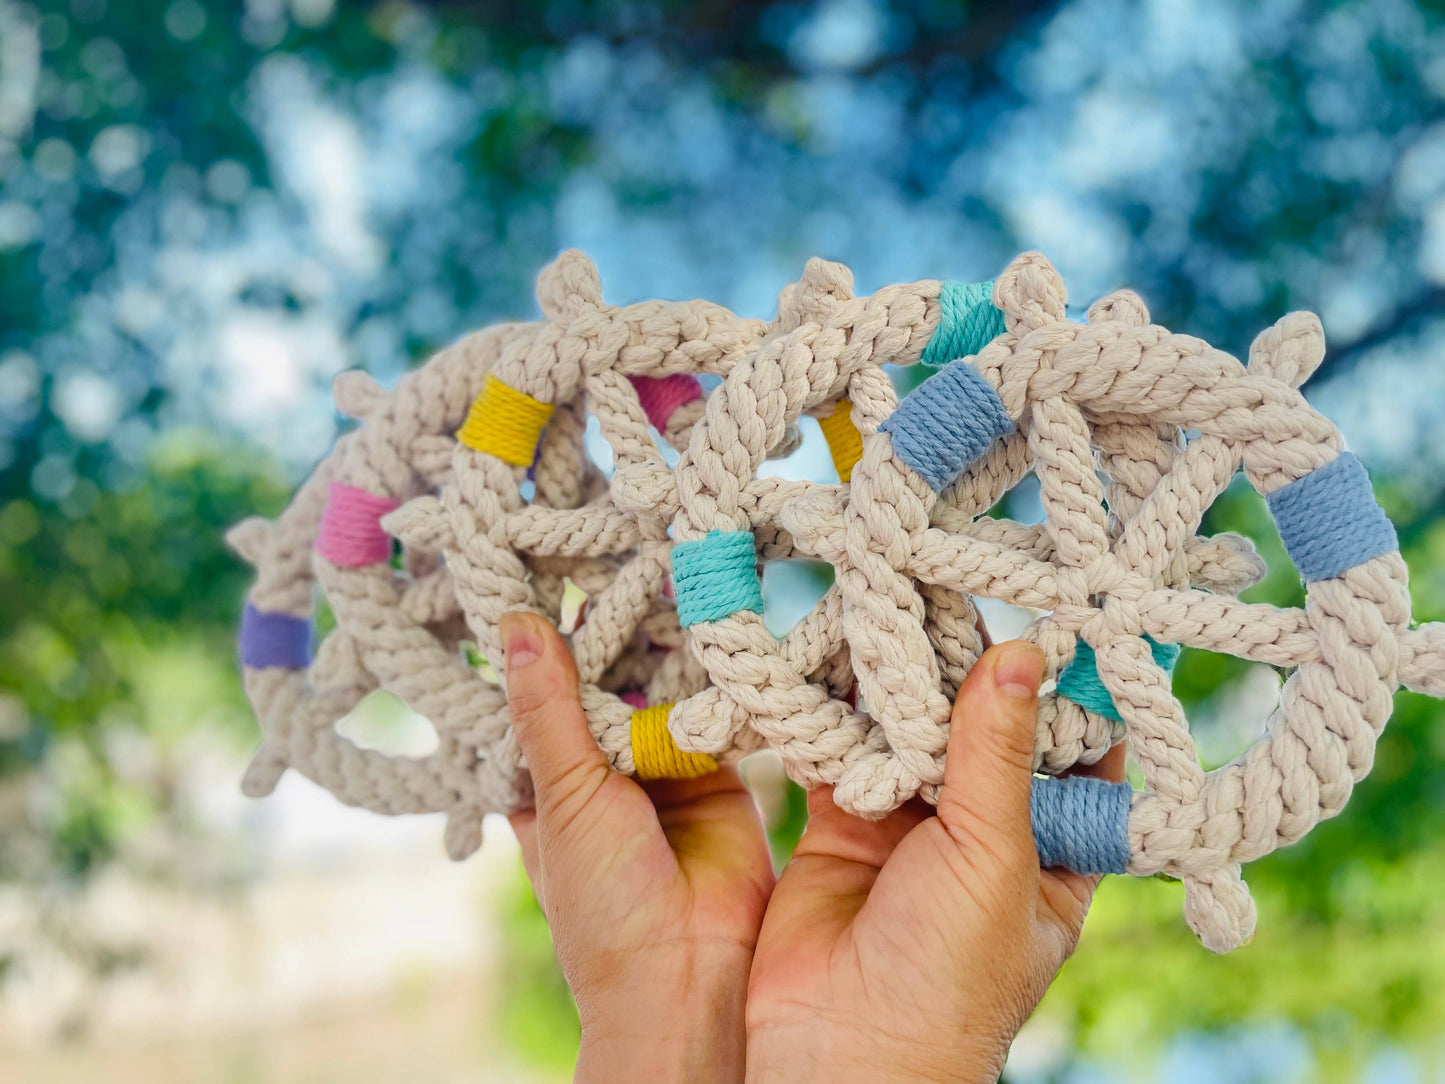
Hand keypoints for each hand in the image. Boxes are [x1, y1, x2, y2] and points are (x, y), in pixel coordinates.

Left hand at [499, 611, 774, 1082]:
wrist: (690, 973)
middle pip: (608, 686)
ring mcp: (663, 771)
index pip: (545, 695)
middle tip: (619, 558)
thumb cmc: (604, 901)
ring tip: (670, 572)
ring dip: (666, 652)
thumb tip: (519, 624)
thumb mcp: (564, 797)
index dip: (547, 645)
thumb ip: (550, 711)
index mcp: (549, 781)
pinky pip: (714, 716)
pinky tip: (716, 624)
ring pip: (660, 694)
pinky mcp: (719, 776)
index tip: (549, 574)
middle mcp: (604, 770)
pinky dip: (715, 683)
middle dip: (615, 638)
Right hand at [745, 640, 1124, 1081]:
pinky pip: (846, 749)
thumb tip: (1021, 653)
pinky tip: (834, 655)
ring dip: (901, 679)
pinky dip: (837, 708)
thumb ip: (998, 755)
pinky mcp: (844, 821)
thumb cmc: (947, 980)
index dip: (1071, 687)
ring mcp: (913, 824)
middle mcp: (987, 829)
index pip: (1079, 751)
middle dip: (970, 666)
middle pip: (988, 726)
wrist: (837, 1052)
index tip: (1061, 610)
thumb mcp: (994, 858)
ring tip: (893, 601)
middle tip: (957, 582)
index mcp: (1055, 849)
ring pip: (914, 730)